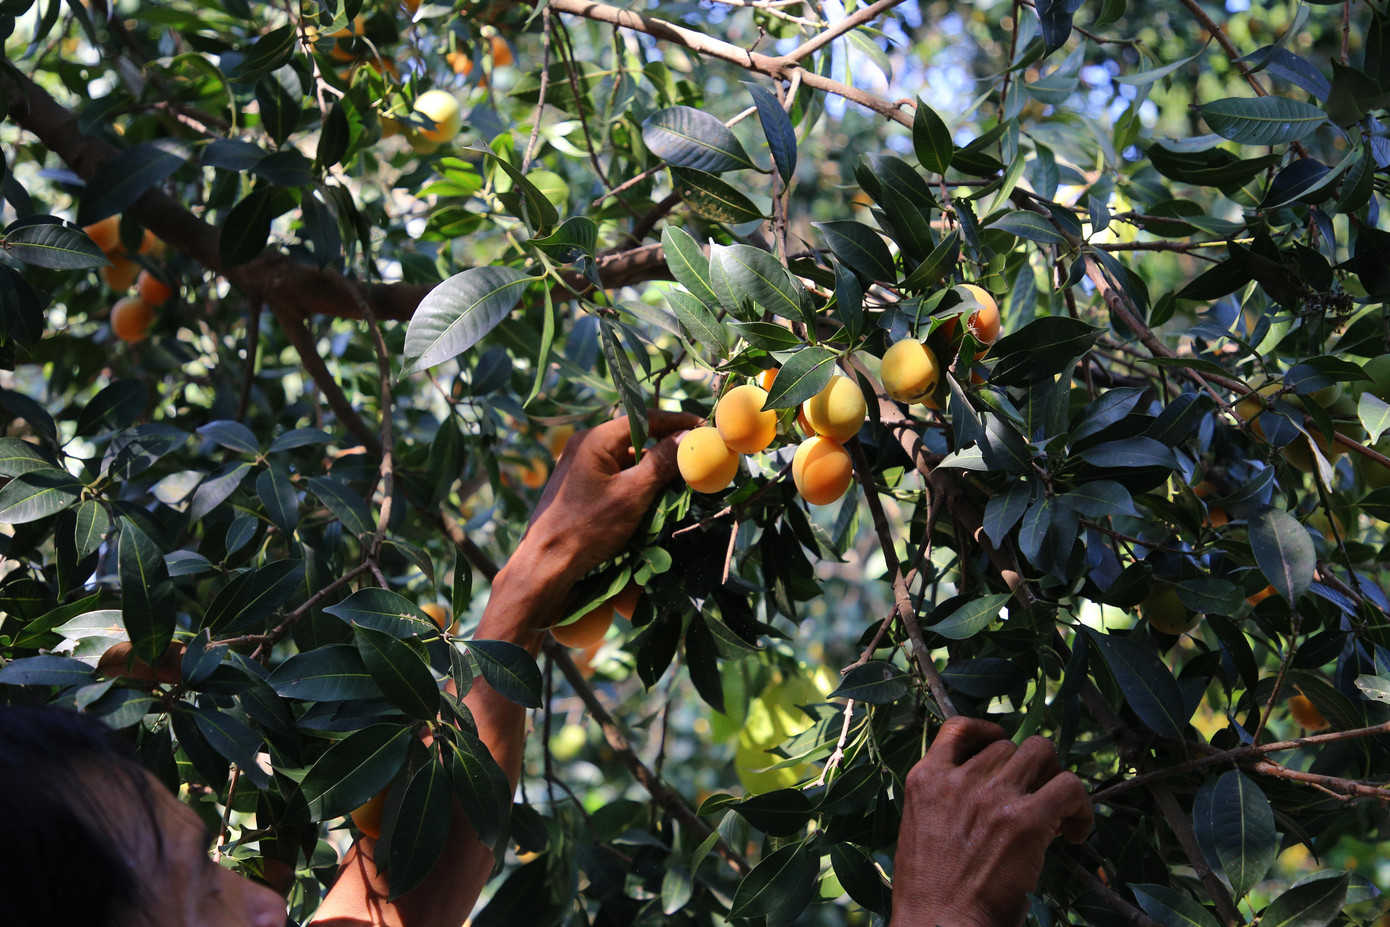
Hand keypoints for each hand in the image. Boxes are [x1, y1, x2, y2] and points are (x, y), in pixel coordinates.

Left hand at [518, 409, 700, 584]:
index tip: (703, 428)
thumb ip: (662, 462)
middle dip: (666, 449)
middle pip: (636, 438)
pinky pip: (616, 476)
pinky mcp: (580, 486)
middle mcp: (585, 446)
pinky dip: (636, 484)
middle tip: (694, 460)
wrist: (546, 563)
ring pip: (627, 460)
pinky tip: (652, 501)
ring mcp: (580, 466)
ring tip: (678, 486)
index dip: (676, 422)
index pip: (644, 418)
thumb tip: (688, 437)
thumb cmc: (588, 527)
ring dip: (652, 471)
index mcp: (595, 439)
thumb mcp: (632, 494)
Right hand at [890, 717, 1092, 926]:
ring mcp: (993, 795)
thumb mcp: (919, 831)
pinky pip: (1069, 787)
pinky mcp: (1027, 819)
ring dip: (1053, 777)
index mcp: (925, 780)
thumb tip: (990, 797)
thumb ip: (945, 804)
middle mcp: (959, 778)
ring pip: (1040, 752)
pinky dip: (1080, 805)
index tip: (1000, 748)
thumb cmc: (930, 895)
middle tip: (1036, 800)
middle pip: (1009, 746)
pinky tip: (1075, 831)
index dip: (986, 733)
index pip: (957, 729)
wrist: (939, 926)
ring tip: (1059, 812)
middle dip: (1027, 769)